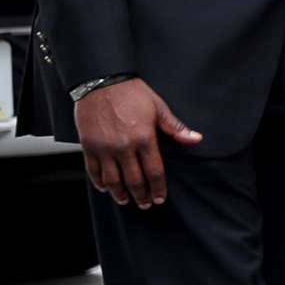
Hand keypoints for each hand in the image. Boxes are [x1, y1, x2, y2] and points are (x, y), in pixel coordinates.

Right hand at [76, 80, 201, 208]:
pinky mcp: (88, 146)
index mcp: (144, 138)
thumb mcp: (158, 107)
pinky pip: (93, 170)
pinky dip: (99, 182)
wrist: (101, 81)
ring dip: (120, 194)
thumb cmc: (131, 92)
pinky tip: (105, 188)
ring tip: (126, 201)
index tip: (160, 198)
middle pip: (134, 180)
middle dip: (141, 196)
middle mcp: (123, 147)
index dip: (158, 188)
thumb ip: (175, 128)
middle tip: (145, 204)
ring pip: (112, 180)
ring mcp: (104, 148)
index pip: (154, 171)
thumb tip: (196, 139)